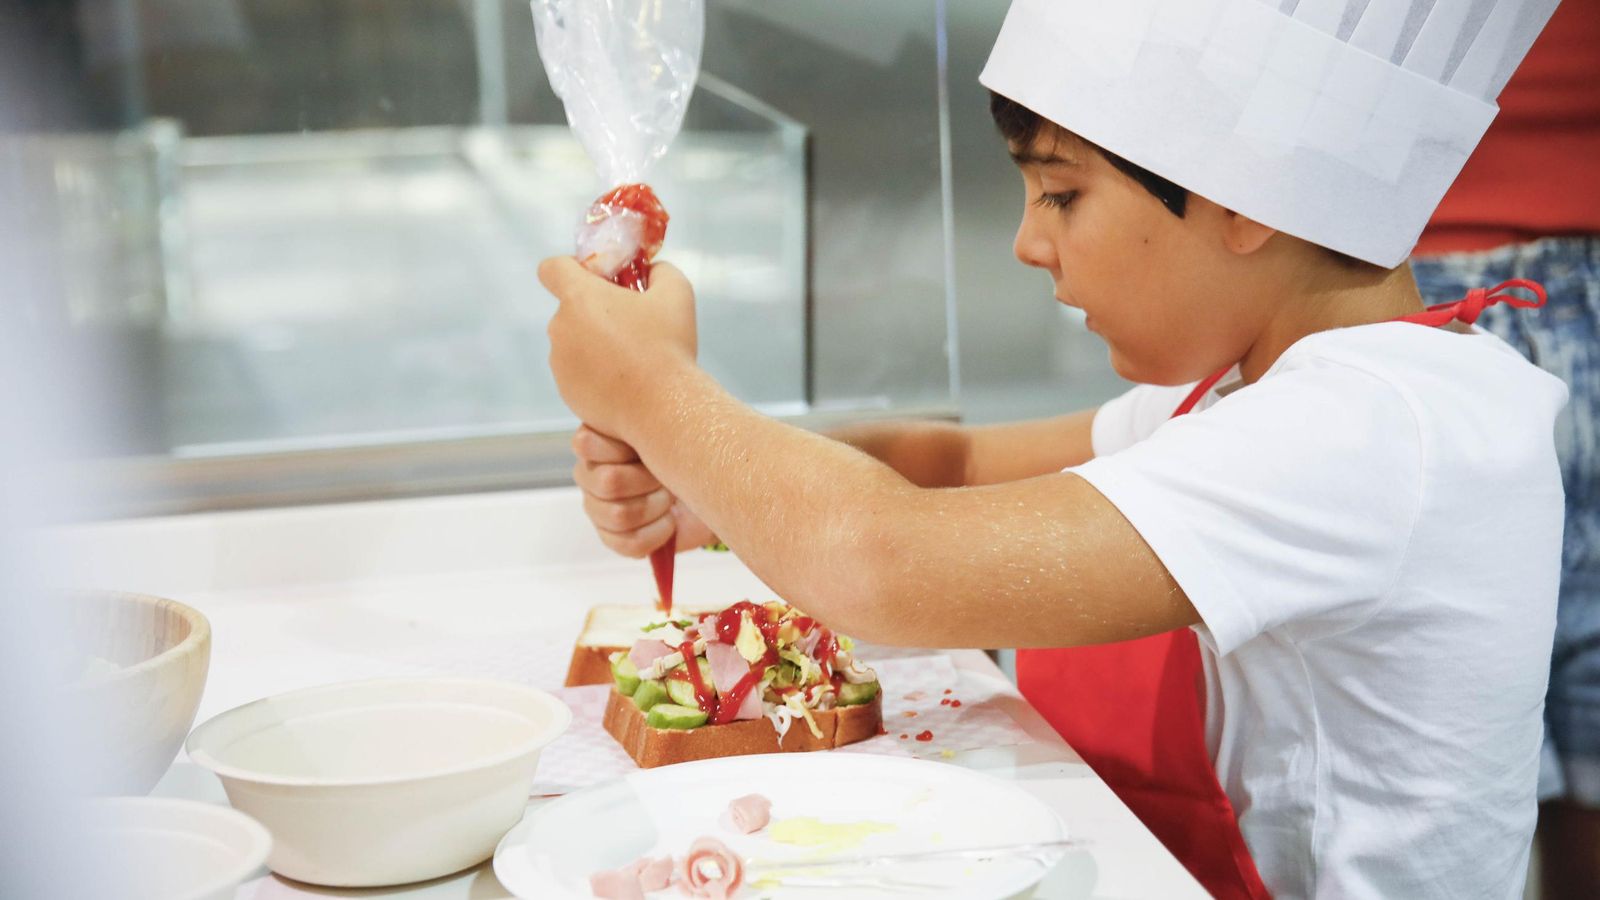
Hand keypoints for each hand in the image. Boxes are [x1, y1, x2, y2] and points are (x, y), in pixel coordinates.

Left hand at [541, 256, 696, 439]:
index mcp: (579, 297)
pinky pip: (577, 373)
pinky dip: (595, 374)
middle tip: (630, 325)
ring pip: (574, 343)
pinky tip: (624, 382)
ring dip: (595, 344)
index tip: (596, 281)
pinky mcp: (566, 392)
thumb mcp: (677, 293)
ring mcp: (560, 363)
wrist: (662, 408)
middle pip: (569, 309)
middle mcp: (560, 328)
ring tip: (631, 359)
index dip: (571, 268)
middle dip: (595, 312)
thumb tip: (652, 271)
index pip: (551, 269)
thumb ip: (660, 271)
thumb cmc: (668, 348)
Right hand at [571, 424, 715, 557]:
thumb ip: (646, 424)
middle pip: (609, 482)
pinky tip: (668, 522)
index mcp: (595, 439)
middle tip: (666, 474)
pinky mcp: (610, 536)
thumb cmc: (684, 452)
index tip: (650, 445)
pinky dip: (658, 534)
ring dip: (656, 506)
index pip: (585, 445)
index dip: (625, 449)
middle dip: (649, 480)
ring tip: (669, 498)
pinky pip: (628, 542)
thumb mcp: (669, 428)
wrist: (706, 488)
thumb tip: (634, 433)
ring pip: (619, 515)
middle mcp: (589, 472)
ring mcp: (595, 506)